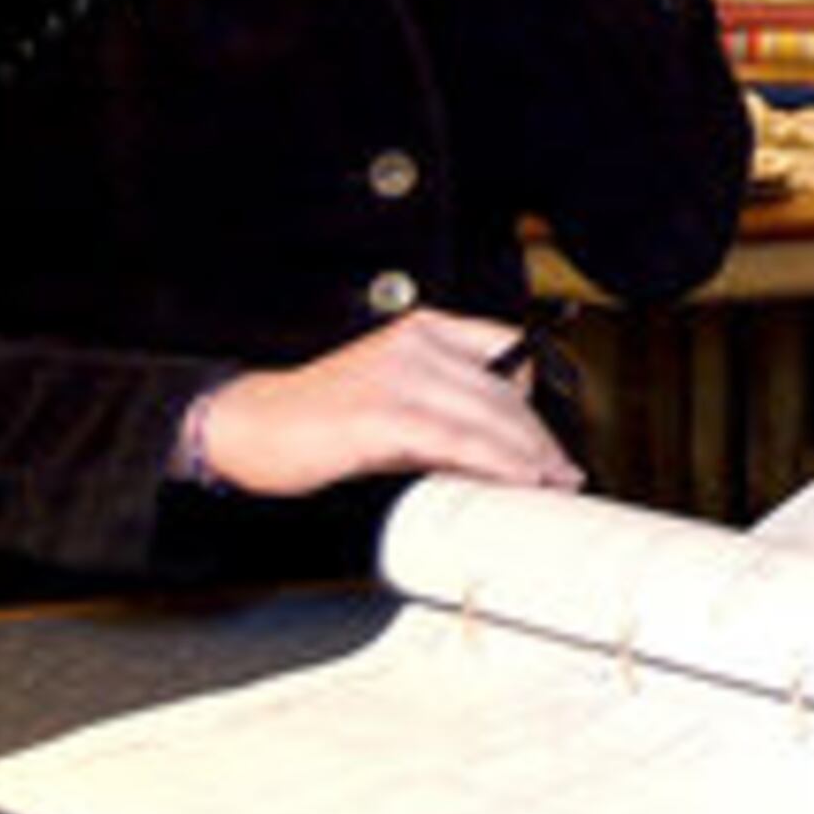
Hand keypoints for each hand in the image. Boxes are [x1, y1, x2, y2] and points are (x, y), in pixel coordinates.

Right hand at [191, 308, 581, 497]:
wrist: (251, 425)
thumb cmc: (322, 418)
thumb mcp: (396, 398)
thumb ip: (447, 410)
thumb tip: (503, 449)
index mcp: (423, 330)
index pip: (506, 352)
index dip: (535, 399)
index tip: (548, 439)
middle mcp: (416, 344)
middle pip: (503, 390)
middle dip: (538, 437)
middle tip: (562, 472)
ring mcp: (398, 376)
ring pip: (487, 414)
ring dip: (527, 454)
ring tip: (550, 483)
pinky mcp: (381, 413)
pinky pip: (455, 439)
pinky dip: (494, 461)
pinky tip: (516, 480)